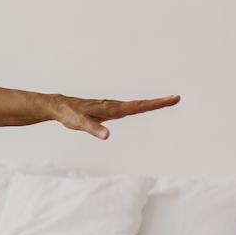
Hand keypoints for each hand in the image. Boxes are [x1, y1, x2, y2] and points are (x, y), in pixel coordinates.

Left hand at [51, 93, 180, 139]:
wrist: (58, 106)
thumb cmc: (68, 114)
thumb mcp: (79, 123)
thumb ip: (93, 129)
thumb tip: (107, 136)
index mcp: (111, 109)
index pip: (137, 106)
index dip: (155, 104)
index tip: (172, 99)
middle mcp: (113, 106)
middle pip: (140, 104)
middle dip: (158, 102)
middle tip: (177, 98)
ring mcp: (111, 107)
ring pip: (134, 105)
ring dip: (151, 103)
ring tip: (168, 101)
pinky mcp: (107, 110)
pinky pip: (127, 108)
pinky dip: (139, 106)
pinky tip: (142, 107)